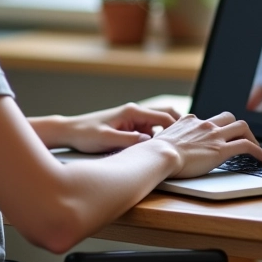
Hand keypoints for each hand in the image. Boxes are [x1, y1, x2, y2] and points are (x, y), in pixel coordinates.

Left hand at [60, 102, 179, 153]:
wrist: (71, 131)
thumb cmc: (86, 134)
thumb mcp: (107, 140)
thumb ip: (129, 140)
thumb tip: (149, 142)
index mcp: (132, 112)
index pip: (163, 116)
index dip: (178, 128)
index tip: (188, 139)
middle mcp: (135, 112)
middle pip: (165, 114)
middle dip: (179, 126)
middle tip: (190, 140)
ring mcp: (132, 118)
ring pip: (158, 123)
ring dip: (168, 133)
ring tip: (178, 147)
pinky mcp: (129, 126)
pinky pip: (150, 129)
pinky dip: (158, 137)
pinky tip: (160, 150)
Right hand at [153, 111, 261, 178]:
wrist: (159, 155)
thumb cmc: (155, 153)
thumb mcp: (161, 141)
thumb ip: (167, 141)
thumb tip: (160, 147)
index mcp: (189, 121)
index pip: (208, 120)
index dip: (216, 129)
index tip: (219, 137)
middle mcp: (204, 124)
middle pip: (228, 117)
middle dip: (238, 127)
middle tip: (242, 139)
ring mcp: (214, 135)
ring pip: (242, 126)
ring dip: (252, 137)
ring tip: (258, 149)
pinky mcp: (221, 149)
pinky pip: (246, 146)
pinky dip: (259, 152)